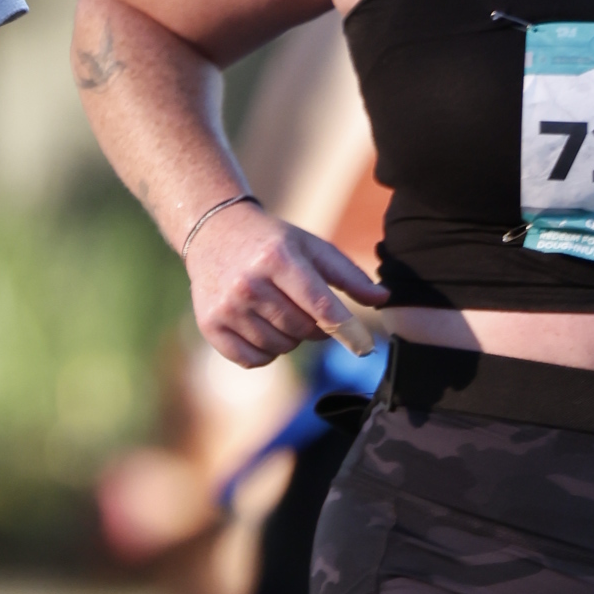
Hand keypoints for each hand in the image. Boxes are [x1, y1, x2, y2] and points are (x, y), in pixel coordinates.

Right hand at [186, 202, 387, 369]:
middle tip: (306, 309)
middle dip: (315, 327)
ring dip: (290, 339)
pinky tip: (262, 329)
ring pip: (280, 348)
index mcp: (278, 258)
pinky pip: (253, 360)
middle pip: (302, 330)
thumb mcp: (311, 247)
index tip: (365, 347)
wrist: (213, 233)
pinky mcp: (210, 324)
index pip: (320, 306)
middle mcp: (249, 283)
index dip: (347, 329)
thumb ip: (348, 275)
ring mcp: (227, 306)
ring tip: (280, 313)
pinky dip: (265, 353)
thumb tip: (383, 299)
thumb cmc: (272, 242)